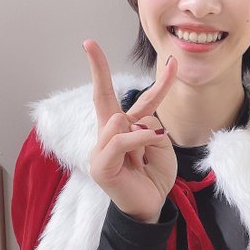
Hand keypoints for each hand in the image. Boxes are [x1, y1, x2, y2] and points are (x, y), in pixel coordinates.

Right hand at [84, 39, 177, 222]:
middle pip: (102, 96)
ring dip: (143, 136)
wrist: (151, 207)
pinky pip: (121, 139)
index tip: (125, 52)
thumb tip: (131, 122)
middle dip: (97, 68)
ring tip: (145, 159)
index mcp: (124, 128)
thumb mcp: (161, 146)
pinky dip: (139, 139)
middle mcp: (109, 134)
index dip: (132, 77)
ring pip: (120, 121)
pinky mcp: (100, 165)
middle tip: (88, 43)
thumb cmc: (154, 176)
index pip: (129, 98)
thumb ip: (148, 127)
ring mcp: (101, 149)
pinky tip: (149, 146)